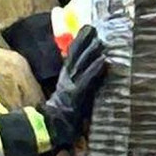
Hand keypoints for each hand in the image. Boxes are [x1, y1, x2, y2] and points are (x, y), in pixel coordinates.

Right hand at [41, 26, 106, 148]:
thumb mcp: (67, 93)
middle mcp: (67, 78)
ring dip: (92, 51)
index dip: (80, 41)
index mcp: (65, 77)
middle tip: (94, 27)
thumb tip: (86, 72)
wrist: (50, 128)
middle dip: (85, 41)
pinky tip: (104, 60)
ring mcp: (72, 86)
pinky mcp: (77, 95)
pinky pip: (88, 80)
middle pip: (76, 55)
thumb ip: (75, 83)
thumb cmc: (61, 114)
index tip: (88, 28)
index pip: (72, 55)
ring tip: (101, 40)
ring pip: (82, 64)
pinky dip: (96, 69)